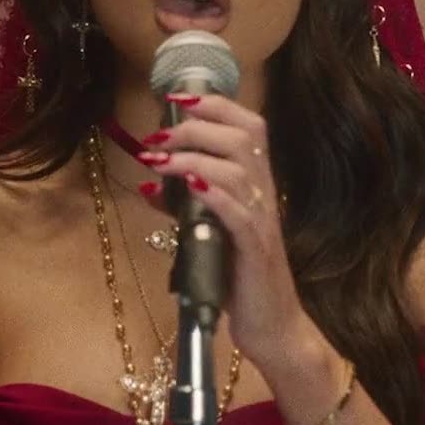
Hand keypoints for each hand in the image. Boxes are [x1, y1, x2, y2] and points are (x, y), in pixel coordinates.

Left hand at [134, 93, 319, 370]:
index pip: (250, 126)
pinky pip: (238, 212)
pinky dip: (212, 193)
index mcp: (258, 186)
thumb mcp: (211, 235)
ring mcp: (262, 221)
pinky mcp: (255, 250)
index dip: (217, 105)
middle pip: (241, 137)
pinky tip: (189, 184)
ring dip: (192, 157)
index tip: (178, 98)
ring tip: (158, 160)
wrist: (273, 327)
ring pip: (236, 169)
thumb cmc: (241, 279)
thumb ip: (186, 209)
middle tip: (158, 135)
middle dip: (195, 128)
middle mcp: (265, 195)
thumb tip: (151, 187)